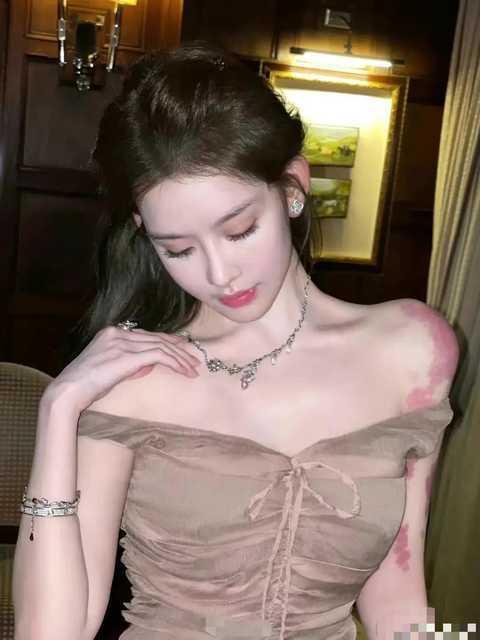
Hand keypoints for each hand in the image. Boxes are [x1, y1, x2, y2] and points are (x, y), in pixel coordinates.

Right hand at [43, 326, 200, 414]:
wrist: (68, 391)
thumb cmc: (85, 385)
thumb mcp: (110, 370)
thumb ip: (129, 364)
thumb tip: (148, 365)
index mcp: (111, 333)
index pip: (147, 335)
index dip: (168, 342)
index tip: (182, 351)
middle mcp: (118, 333)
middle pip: (157, 338)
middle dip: (179, 350)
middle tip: (194, 361)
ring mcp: (123, 343)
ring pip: (161, 346)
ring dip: (180, 358)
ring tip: (193, 370)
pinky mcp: (128, 355)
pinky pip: (159, 356)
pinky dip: (174, 363)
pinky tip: (183, 372)